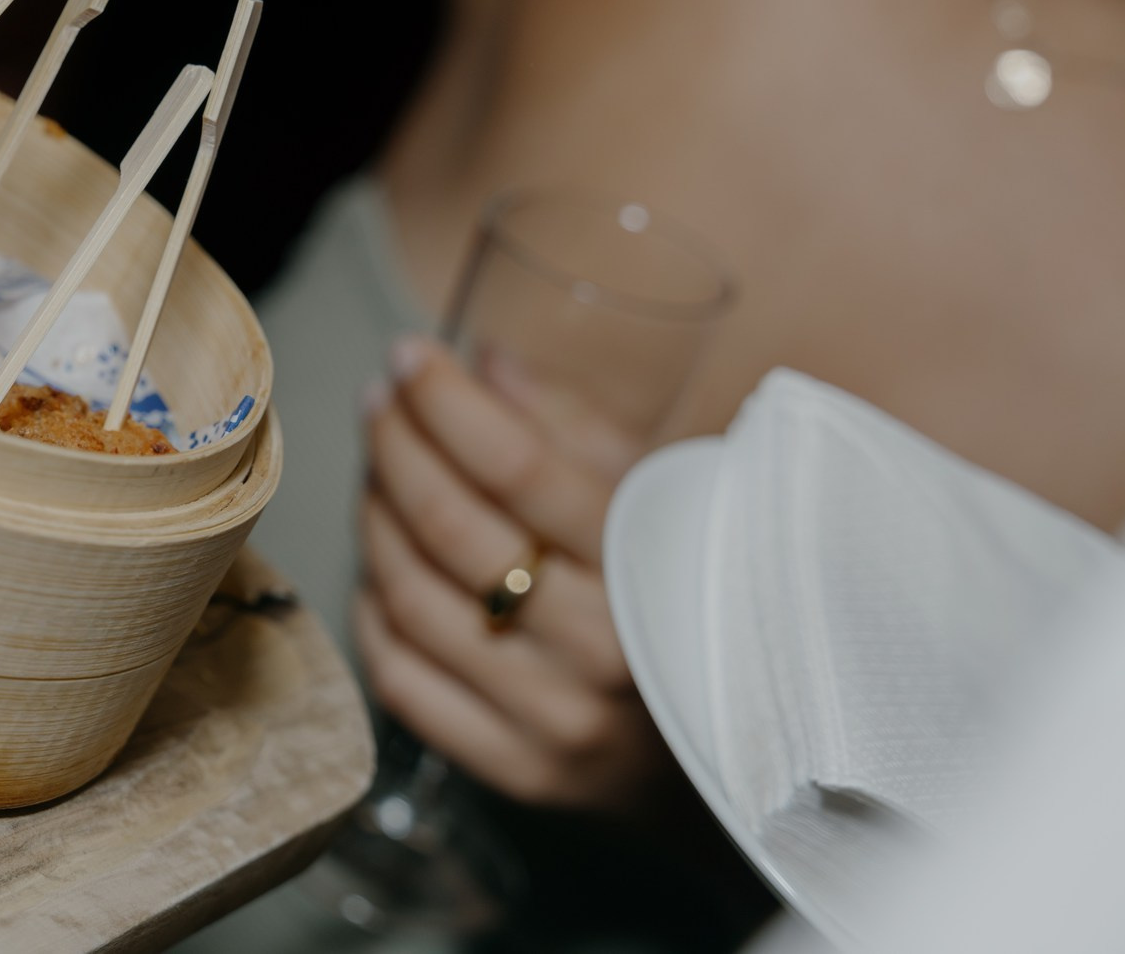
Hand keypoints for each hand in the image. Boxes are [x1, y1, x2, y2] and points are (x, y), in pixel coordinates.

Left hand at [353, 337, 670, 813]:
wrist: (750, 752)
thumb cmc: (697, 600)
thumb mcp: (671, 500)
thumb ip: (576, 428)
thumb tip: (483, 362)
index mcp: (655, 567)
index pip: (520, 469)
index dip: (448, 403)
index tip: (408, 355)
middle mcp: (603, 650)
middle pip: (452, 530)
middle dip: (396, 447)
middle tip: (377, 401)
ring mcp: (554, 718)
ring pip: (413, 597)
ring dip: (376, 518)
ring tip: (377, 470)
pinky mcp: (516, 769)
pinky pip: (402, 677)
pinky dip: (374, 610)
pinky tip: (381, 564)